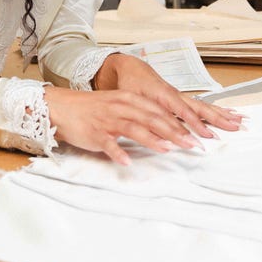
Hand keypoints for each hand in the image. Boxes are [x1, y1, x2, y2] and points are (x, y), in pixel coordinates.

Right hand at [42, 84, 211, 165]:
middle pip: (152, 119)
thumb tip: (165, 129)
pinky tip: (127, 161)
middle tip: (193, 145)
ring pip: (134, 128)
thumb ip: (141, 115)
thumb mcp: (120, 106)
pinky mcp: (94, 133)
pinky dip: (118, 152)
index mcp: (130, 100)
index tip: (198, 134)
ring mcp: (108, 120)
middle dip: (175, 132)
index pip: (160, 111)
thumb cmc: (94, 109)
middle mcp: (121, 107)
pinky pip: (108, 143)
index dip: (180, 123)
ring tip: (167, 149)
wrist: (63, 107)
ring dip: (152, 140)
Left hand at [95, 52, 243, 141]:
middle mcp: (176, 95)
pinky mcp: (181, 99)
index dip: (196, 125)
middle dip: (219, 119)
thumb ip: (143, 118)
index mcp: (164, 95)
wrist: (128, 67)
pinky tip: (228, 114)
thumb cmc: (129, 84)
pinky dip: (216, 110)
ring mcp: (180, 97)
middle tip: (236, 127)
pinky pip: (201, 105)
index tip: (208, 136)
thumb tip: (156, 136)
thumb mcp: (131, 102)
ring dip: (222, 114)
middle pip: (201, 108)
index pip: (183, 112)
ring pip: (204, 106)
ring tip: (240, 121)